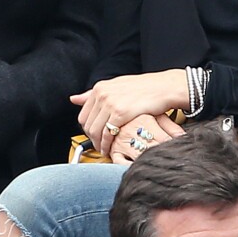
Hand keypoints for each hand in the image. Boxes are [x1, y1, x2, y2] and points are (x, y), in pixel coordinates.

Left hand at [70, 70, 188, 154]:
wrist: (164, 87)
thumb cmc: (144, 88)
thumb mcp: (116, 86)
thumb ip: (94, 94)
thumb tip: (73, 99)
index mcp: (100, 88)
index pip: (83, 115)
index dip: (87, 130)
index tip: (94, 137)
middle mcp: (102, 94)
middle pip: (87, 125)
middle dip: (92, 139)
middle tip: (99, 147)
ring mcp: (111, 103)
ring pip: (95, 131)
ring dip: (98, 144)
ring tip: (104, 150)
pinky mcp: (121, 113)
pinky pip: (107, 134)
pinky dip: (107, 144)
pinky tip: (110, 149)